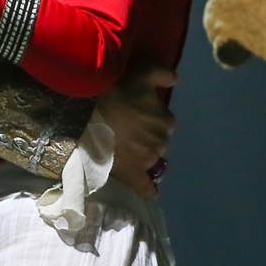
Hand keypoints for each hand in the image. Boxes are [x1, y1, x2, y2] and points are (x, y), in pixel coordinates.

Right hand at [98, 64, 176, 199]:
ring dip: (143, 154)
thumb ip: (164, 75)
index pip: (164, 122)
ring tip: (125, 148)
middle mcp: (161, 141)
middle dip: (146, 135)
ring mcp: (147, 159)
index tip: (136, 113)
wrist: (90, 112)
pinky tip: (151, 193)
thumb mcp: (143, 72)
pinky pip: (145, 187)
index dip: (150, 117)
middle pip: (158, 140)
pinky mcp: (132, 173)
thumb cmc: (117, 90)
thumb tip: (176, 80)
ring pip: (151, 159)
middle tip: (127, 128)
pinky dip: (149, 190)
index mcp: (166, 120)